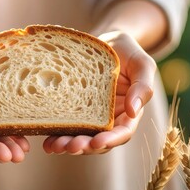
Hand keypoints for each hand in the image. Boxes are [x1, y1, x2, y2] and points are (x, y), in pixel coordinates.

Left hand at [43, 31, 155, 154]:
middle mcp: (109, 118)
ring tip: (54, 146)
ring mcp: (91, 115)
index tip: (96, 142)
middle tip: (69, 146)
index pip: (122, 132)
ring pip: (81, 136)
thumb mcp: (141, 64)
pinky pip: (67, 124)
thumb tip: (134, 112)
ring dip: (68, 144)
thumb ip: (143, 86)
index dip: (110, 140)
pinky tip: (47, 140)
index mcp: (128, 112)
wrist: (106, 42)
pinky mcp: (75, 108)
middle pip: (98, 140)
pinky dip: (57, 134)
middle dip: (84, 146)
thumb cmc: (127, 52)